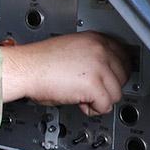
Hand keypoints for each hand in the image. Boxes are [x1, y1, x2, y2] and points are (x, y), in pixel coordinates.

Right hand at [0, 32, 130, 115]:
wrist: (25, 69)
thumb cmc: (39, 62)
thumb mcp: (71, 48)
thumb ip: (91, 55)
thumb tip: (104, 70)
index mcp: (95, 39)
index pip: (124, 55)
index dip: (118, 72)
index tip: (112, 79)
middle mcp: (100, 50)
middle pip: (123, 75)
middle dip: (109, 87)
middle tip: (92, 91)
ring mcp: (99, 67)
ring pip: (116, 93)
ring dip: (100, 99)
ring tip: (82, 97)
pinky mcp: (94, 85)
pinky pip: (105, 106)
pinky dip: (93, 110)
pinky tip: (79, 103)